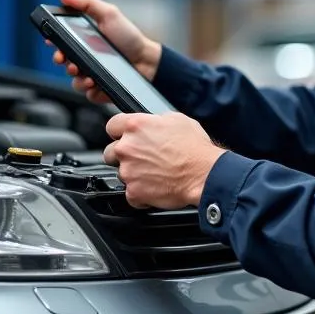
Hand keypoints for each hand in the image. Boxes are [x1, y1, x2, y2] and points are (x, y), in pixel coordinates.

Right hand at [49, 0, 162, 104]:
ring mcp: (91, 74)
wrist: (146, 59)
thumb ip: (87, 3)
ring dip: (76, 77)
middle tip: (64, 59)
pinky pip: (87, 93)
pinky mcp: (99, 89)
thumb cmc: (129, 36)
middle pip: (63, 62)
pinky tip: (95, 82)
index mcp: (82, 40)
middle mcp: (84, 58)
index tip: (51, 41)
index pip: (60, 42)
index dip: (53, 42)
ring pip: (73, 80)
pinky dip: (89, 89)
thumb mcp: (109, 14)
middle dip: (60, 60)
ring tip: (85, 73)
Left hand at [103, 112, 225, 209]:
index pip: (112, 125)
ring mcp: (128, 171)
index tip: (125, 137)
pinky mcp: (133, 192)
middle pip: (111, 151)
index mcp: (135, 126)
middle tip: (143, 158)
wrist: (204, 174)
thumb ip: (155, 120)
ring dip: (133, 174)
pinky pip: (130, 194)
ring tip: (154, 173)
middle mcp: (127, 147)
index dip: (120, 132)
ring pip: (121, 173)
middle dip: (124, 155)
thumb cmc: (195, 149)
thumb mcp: (177, 120)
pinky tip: (156, 186)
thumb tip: (152, 123)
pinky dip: (141, 192)